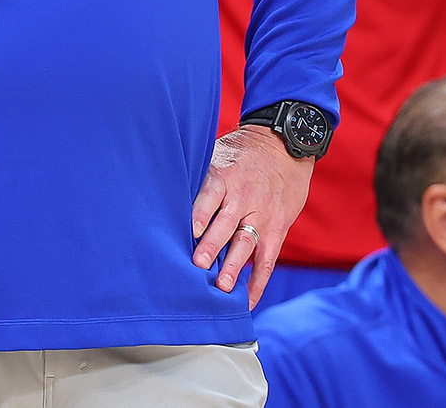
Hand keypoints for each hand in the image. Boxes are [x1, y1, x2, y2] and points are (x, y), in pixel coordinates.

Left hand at [191, 127, 312, 308]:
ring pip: (247, 243)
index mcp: (225, 176)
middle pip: (227, 223)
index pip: (211, 194)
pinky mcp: (278, 228)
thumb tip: (161, 197)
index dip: (201, 212)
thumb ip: (198, 178)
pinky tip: (247, 301)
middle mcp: (244, 196)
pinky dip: (258, 282)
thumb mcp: (219, 154)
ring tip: (222, 287)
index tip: (191, 229)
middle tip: (198, 265)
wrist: (285, 145)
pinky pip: (268, 259)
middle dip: (213, 245)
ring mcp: (263, 214)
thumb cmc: (241, 154)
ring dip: (234, 266)